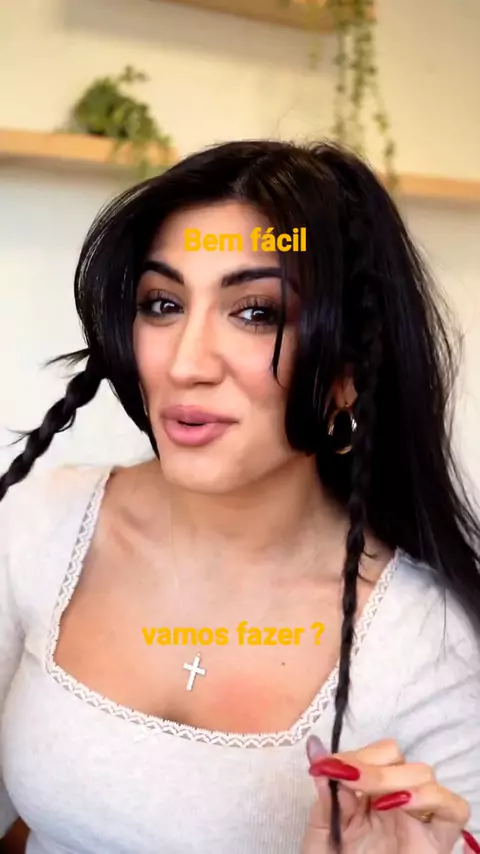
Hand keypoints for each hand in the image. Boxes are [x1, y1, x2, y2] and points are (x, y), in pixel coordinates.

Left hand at [300, 737, 477, 853]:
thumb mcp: (323, 831)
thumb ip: (325, 794)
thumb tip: (315, 748)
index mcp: (368, 793)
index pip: (374, 753)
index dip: (355, 754)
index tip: (330, 766)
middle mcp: (395, 799)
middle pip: (398, 757)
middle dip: (372, 765)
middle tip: (350, 780)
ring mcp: (419, 817)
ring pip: (424, 773)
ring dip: (395, 778)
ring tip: (373, 799)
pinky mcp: (438, 839)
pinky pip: (454, 808)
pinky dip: (432, 797)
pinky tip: (402, 804)